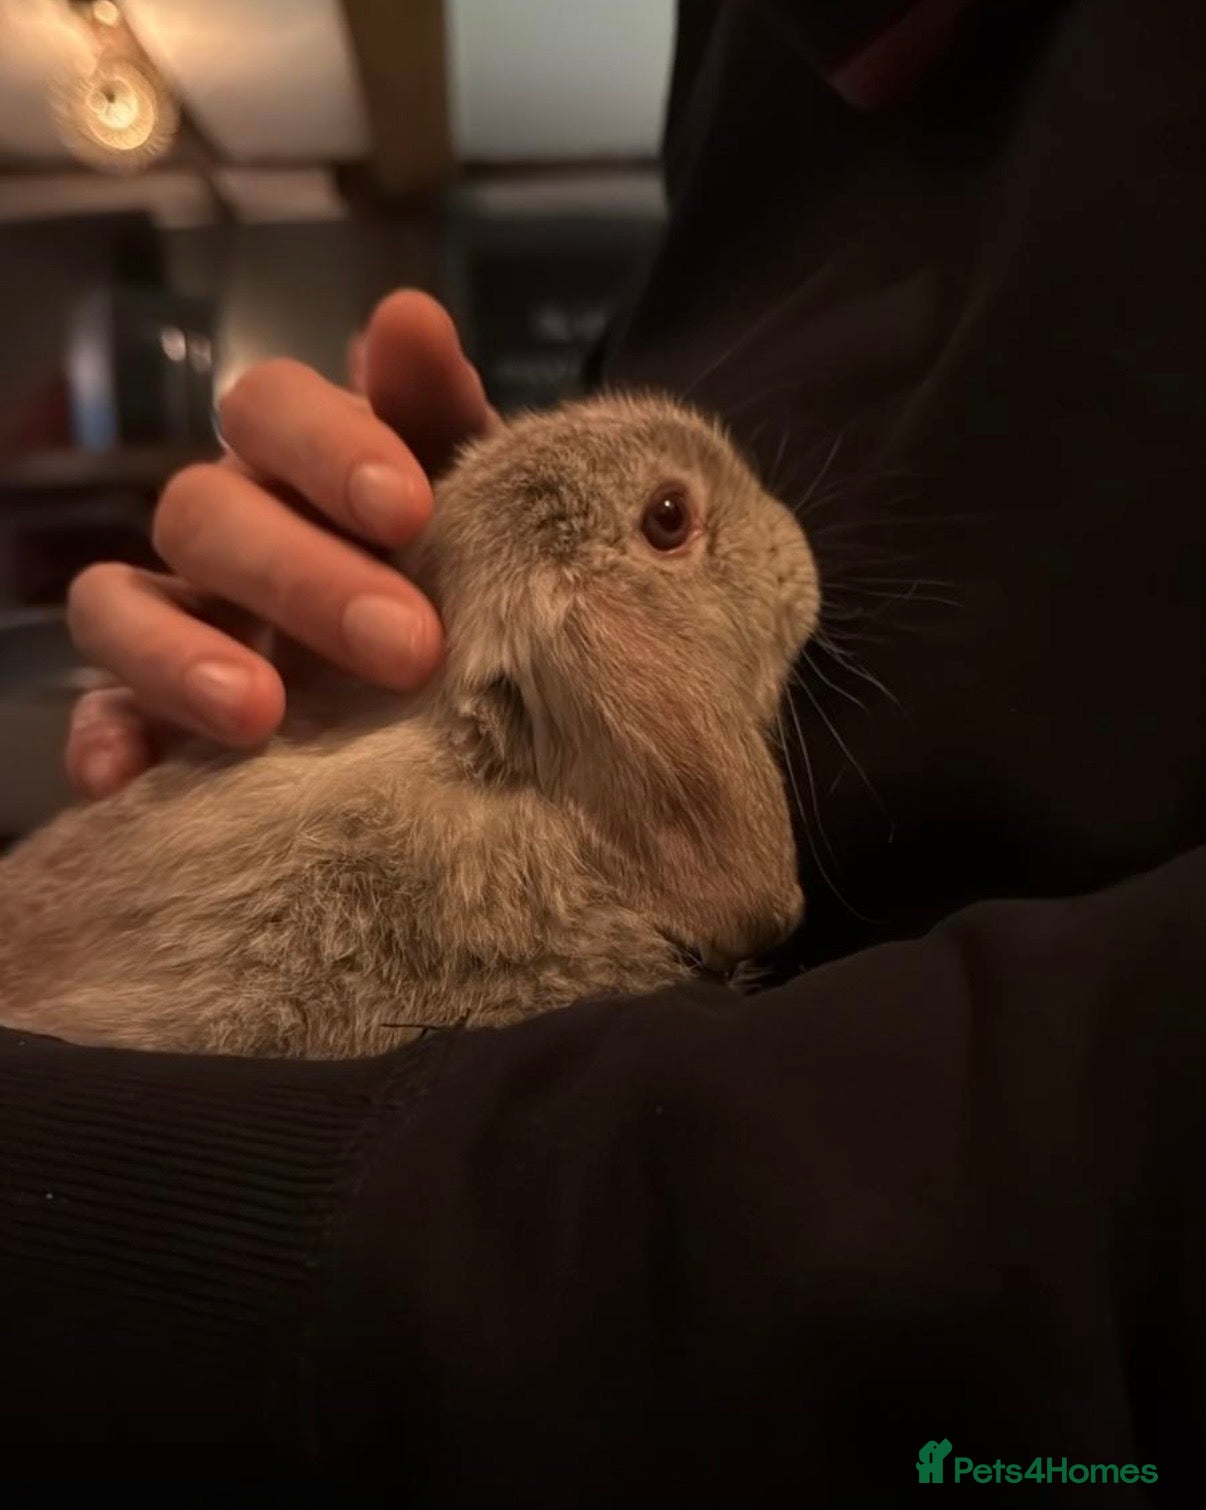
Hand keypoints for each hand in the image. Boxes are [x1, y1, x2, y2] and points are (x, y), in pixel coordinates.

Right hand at [63, 290, 498, 798]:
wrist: (485, 689)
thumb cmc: (473, 570)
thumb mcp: (477, 494)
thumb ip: (440, 410)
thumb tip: (406, 316)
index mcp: (299, 460)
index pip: (269, 406)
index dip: (327, 446)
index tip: (409, 512)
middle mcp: (226, 528)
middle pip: (203, 513)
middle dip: (300, 577)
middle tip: (408, 648)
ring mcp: (178, 619)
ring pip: (118, 605)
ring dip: (178, 655)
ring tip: (259, 714)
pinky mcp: (151, 712)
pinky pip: (101, 715)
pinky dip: (104, 740)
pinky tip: (126, 778)